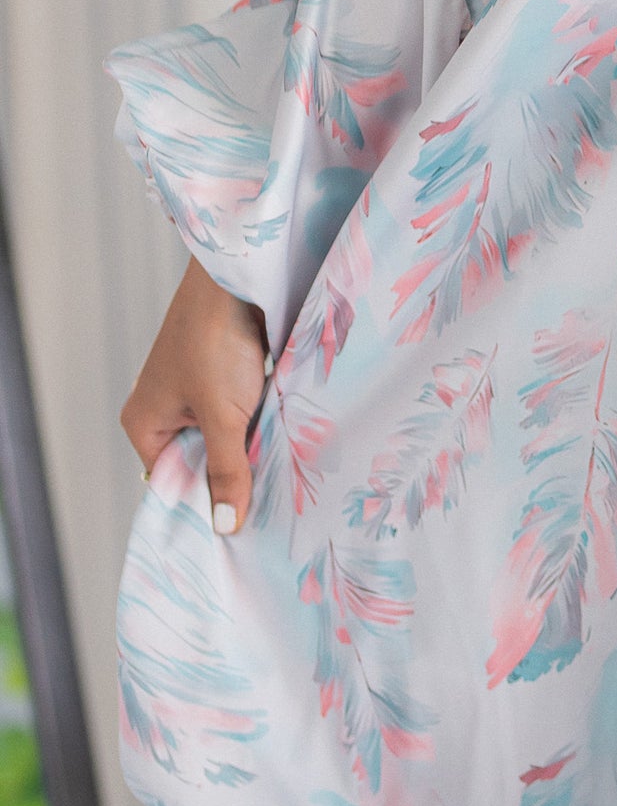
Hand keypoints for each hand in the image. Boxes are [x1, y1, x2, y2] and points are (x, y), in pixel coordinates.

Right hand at [120, 258, 270, 532]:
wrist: (237, 276)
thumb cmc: (217, 341)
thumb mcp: (223, 415)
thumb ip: (227, 470)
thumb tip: (225, 525)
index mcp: (144, 424)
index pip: (171, 482)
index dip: (204, 504)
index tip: (239, 529)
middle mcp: (162, 410)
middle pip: (198, 461)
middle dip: (231, 474)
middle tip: (268, 505)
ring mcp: (193, 391)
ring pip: (223, 436)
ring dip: (248, 446)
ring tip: (280, 471)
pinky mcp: (222, 375)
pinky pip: (238, 412)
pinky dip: (257, 421)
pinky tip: (282, 433)